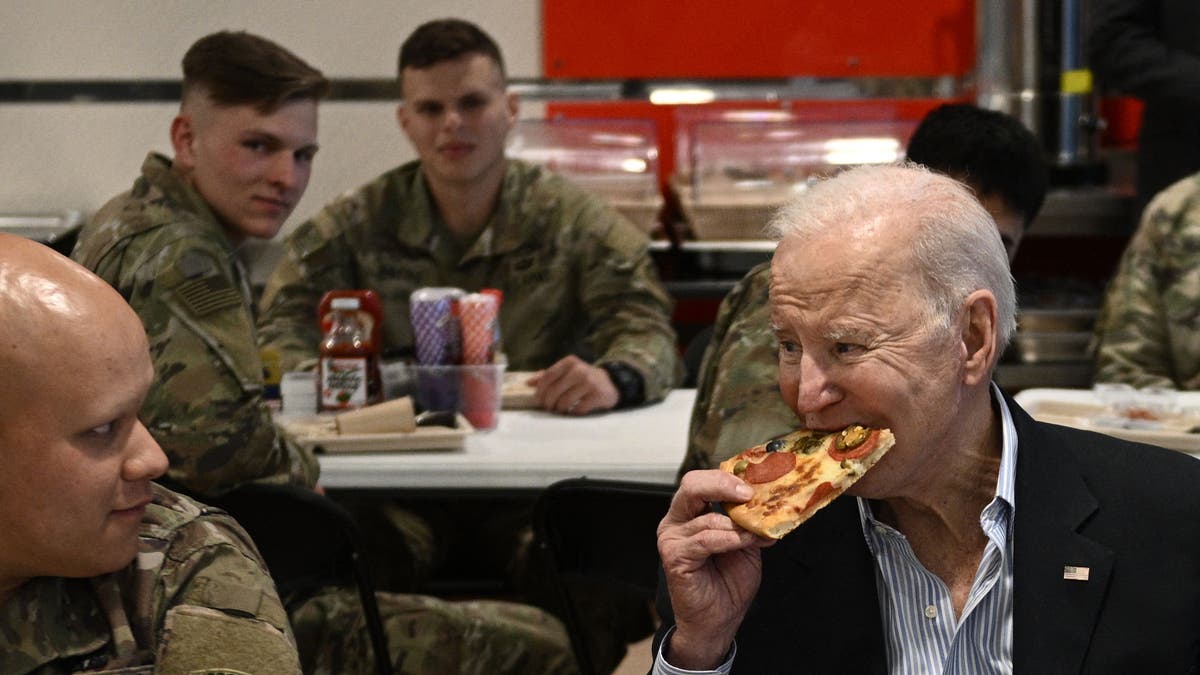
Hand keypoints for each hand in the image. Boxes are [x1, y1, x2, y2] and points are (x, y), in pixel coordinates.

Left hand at [527, 355, 618, 414]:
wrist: (610, 383)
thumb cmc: (582, 378)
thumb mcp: (567, 372)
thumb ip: (548, 375)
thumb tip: (528, 383)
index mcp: (569, 362)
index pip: (548, 376)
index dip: (540, 391)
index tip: (538, 400)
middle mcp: (579, 370)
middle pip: (554, 391)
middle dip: (549, 403)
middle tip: (550, 408)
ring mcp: (589, 382)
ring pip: (565, 402)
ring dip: (560, 409)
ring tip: (561, 409)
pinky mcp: (597, 395)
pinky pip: (578, 409)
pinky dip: (573, 413)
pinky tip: (574, 411)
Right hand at [657, 470, 773, 669]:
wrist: (718, 620)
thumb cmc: (728, 582)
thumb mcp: (745, 543)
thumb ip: (748, 522)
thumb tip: (771, 503)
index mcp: (691, 512)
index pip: (703, 480)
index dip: (728, 477)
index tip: (755, 483)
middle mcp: (677, 520)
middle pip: (692, 485)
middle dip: (723, 484)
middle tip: (749, 494)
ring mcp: (672, 538)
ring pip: (707, 517)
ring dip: (738, 525)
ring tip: (757, 533)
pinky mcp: (674, 556)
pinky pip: (705, 540)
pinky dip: (729, 539)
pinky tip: (743, 543)